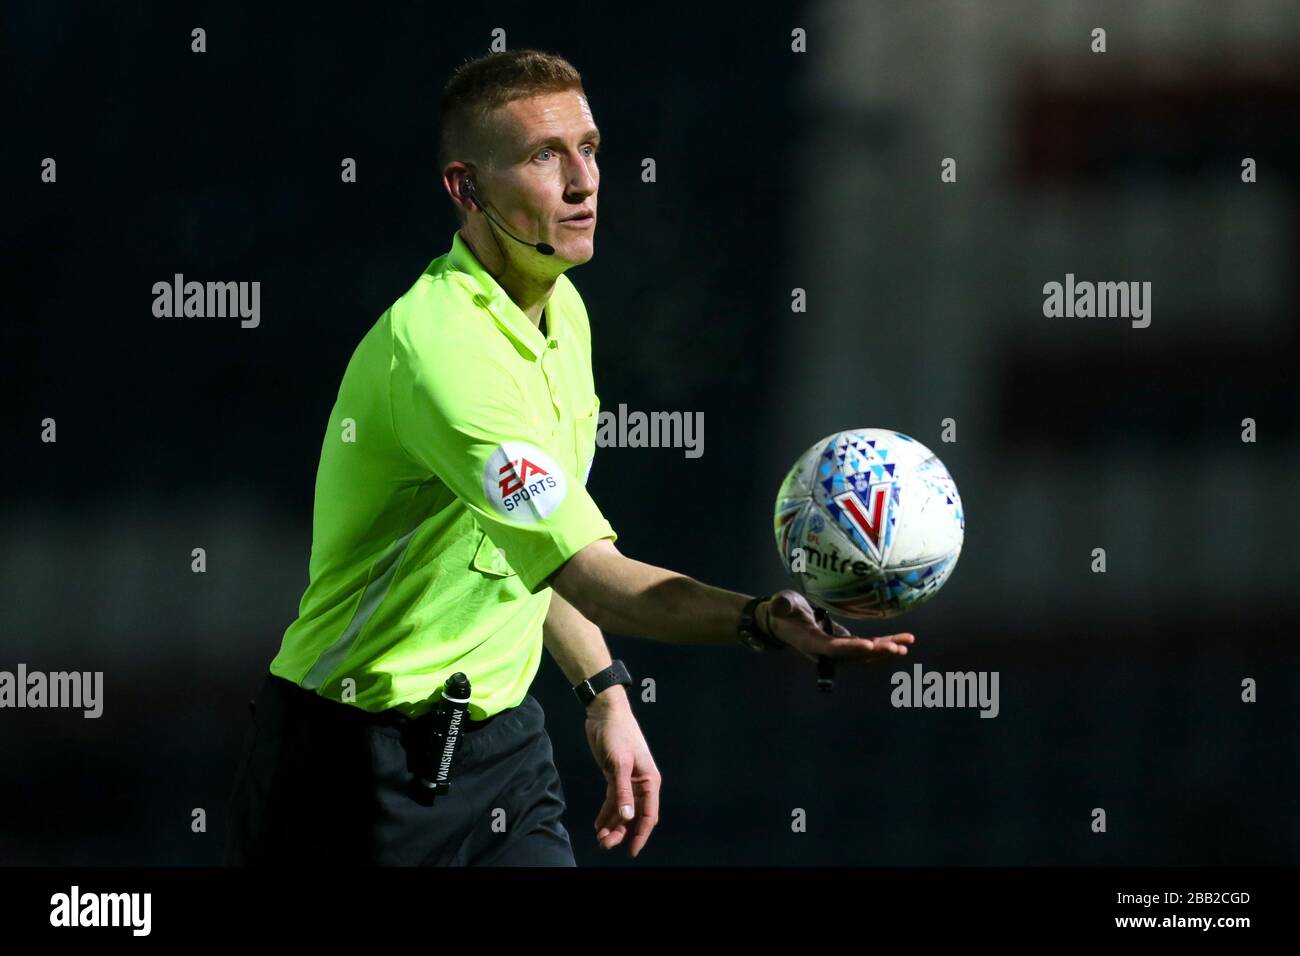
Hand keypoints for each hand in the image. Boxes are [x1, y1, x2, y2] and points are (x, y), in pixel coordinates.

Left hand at [584, 690, 660, 857]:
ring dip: (612, 825)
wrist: (605, 713)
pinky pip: (612, 801)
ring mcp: (627, 781)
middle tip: (605, 844)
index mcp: (649, 780)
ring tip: (600, 838)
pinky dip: (606, 813)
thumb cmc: (617, 733)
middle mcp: (641, 783)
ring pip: (622, 810)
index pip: (649, 814)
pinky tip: (598, 825)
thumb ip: (622, 791)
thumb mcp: (619, 763)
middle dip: (621, 832)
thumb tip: (627, 817)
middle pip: (634, 815)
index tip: (631, 851)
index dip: (641, 834)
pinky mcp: (614, 776)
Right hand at [760, 589, 914, 663]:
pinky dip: (886, 644)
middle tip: (897, 648)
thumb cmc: (782, 610)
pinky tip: (904, 640)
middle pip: (854, 656)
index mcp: (811, 643)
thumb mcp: (780, 604)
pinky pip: (869, 647)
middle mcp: (827, 652)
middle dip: (876, 653)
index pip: (832, 648)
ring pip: (865, 654)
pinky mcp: (847, 645)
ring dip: (886, 650)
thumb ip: (780, 605)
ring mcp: (839, 651)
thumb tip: (778, 604)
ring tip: (906, 644)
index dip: (850, 649)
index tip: (869, 646)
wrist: (784, 622)